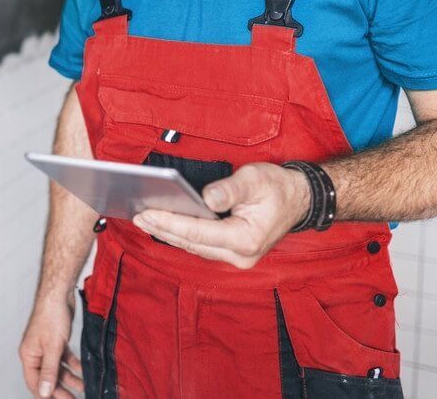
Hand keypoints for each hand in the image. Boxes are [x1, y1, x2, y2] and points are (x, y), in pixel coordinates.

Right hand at [18, 292, 84, 397]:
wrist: (60, 293)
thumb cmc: (51, 315)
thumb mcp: (53, 347)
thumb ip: (50, 371)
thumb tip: (45, 392)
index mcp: (28, 355)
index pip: (35, 382)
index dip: (46, 395)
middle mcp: (36, 352)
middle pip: (47, 377)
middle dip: (60, 389)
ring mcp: (47, 346)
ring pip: (57, 368)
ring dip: (69, 377)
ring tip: (82, 387)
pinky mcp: (57, 340)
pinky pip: (64, 357)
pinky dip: (73, 364)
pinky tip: (82, 370)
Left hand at [132, 161, 308, 268]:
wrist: (299, 200)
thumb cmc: (277, 187)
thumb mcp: (255, 180)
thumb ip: (230, 190)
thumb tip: (205, 198)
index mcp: (246, 239)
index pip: (200, 232)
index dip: (172, 222)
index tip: (148, 213)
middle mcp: (240, 255)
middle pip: (193, 243)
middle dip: (164, 229)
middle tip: (138, 215)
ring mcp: (237, 258)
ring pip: (195, 247)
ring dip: (170, 233)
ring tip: (144, 219)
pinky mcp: (233, 253)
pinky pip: (202, 246)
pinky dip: (182, 235)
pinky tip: (165, 224)